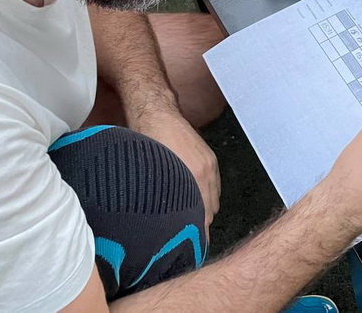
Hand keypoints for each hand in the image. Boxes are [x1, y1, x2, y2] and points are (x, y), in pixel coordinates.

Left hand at [135, 112, 220, 230]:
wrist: (158, 115)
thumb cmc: (146, 143)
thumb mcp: (149, 176)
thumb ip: (161, 201)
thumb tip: (161, 224)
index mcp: (190, 179)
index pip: (201, 218)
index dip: (196, 235)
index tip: (191, 247)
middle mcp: (204, 173)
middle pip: (210, 212)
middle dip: (199, 225)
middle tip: (187, 236)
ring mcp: (210, 166)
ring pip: (213, 201)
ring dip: (204, 210)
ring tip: (189, 218)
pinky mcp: (211, 160)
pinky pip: (214, 187)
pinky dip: (207, 196)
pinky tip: (194, 199)